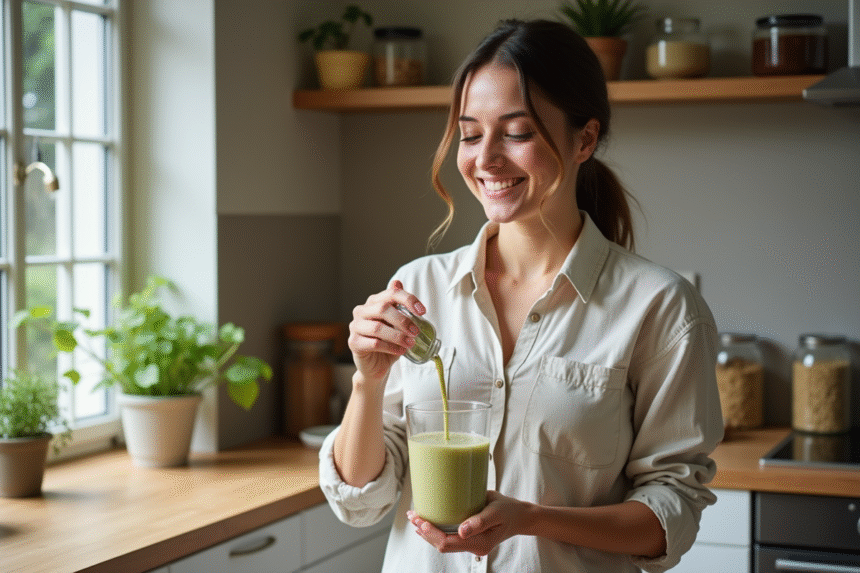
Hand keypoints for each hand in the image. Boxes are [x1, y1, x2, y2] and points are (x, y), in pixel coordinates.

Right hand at [348, 280, 424, 382]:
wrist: (376, 365)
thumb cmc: (387, 342)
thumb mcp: (397, 324)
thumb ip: (399, 306)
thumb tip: (397, 282)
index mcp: (373, 302)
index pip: (391, 294)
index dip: (408, 300)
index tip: (422, 311)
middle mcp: (361, 311)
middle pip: (383, 309)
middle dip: (403, 320)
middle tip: (416, 332)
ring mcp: (355, 326)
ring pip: (378, 327)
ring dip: (398, 336)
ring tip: (410, 343)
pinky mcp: (353, 342)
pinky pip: (374, 343)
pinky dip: (390, 347)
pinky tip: (400, 351)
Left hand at [407, 491, 529, 555]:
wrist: (519, 516)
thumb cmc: (509, 511)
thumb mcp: (497, 512)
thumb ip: (480, 521)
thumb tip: (461, 531)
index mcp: (479, 543)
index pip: (448, 543)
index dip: (432, 533)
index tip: (421, 520)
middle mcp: (472, 546)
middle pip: (442, 545)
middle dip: (425, 531)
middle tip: (412, 516)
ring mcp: (470, 543)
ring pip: (443, 542)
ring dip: (427, 531)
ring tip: (415, 517)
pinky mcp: (468, 537)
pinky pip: (448, 536)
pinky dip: (436, 529)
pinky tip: (427, 521)